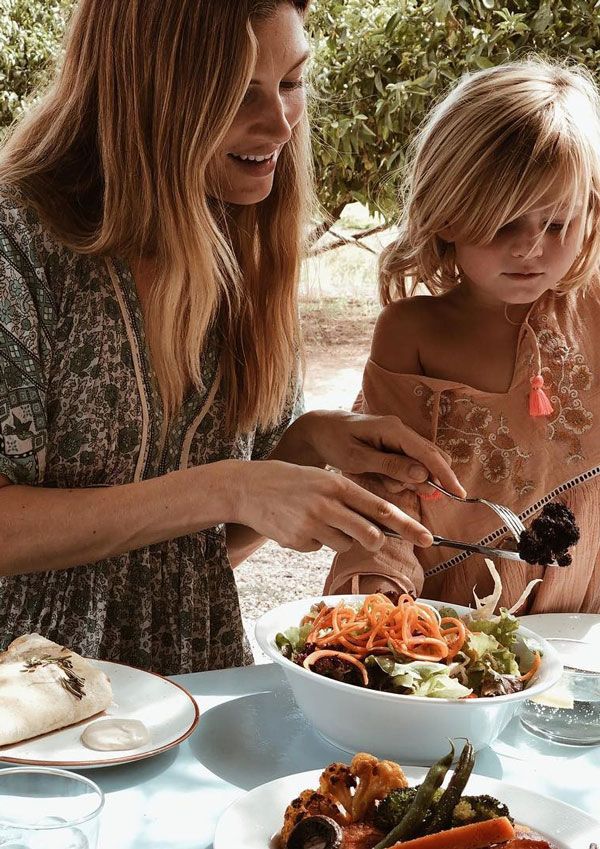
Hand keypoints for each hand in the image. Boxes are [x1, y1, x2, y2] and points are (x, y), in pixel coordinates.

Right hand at [231, 459, 433, 552]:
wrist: (248, 487)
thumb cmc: (292, 482)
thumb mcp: (323, 480)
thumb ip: (349, 498)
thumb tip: (380, 525)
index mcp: (339, 485)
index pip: (381, 508)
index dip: (407, 525)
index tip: (428, 538)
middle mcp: (328, 504)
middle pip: (370, 534)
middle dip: (376, 541)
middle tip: (372, 538)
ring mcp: (312, 524)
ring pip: (344, 544)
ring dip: (338, 538)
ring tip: (316, 520)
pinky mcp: (297, 541)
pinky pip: (319, 548)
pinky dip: (314, 541)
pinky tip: (297, 526)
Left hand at [289, 410, 465, 496]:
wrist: (319, 430)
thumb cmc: (335, 441)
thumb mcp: (358, 457)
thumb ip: (390, 465)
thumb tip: (423, 474)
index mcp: (394, 429)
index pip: (429, 454)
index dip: (445, 475)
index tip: (458, 495)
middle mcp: (401, 431)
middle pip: (431, 458)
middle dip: (423, 480)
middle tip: (393, 485)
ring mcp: (399, 438)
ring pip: (419, 465)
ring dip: (404, 480)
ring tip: (374, 475)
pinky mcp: (395, 446)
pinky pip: (406, 466)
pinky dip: (397, 477)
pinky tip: (377, 475)